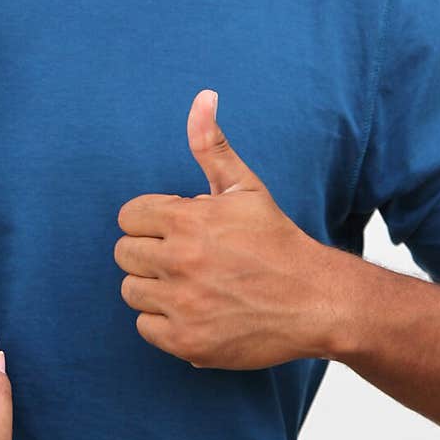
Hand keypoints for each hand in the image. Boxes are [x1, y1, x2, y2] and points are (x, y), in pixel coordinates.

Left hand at [114, 90, 340, 369]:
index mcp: (188, 220)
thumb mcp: (245, 186)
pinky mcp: (187, 342)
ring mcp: (183, 304)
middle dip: (148, 251)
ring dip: (153, 286)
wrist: (315, 300)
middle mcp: (180, 262)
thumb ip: (212, 144)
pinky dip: (163, 321)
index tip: (176, 228)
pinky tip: (192, 310)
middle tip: (182, 257)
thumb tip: (202, 96)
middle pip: (124, 253)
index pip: (129, 216)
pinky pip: (145, 327)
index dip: (151, 220)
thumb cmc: (276, 240)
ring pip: (131, 290)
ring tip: (187, 283)